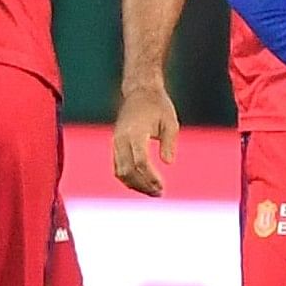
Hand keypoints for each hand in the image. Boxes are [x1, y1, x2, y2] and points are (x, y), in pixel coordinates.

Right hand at [110, 79, 178, 196]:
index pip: (140, 161)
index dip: (150, 176)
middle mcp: (121, 139)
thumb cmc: (158, 106)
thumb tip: (168, 162)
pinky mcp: (115, 145)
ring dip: (135, 185)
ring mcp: (115, 143)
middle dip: (143, 185)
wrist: (139, 92)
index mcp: (135, 132)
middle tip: (160, 193)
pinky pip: (118, 167)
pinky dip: (129, 178)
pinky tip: (144, 184)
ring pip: (120, 172)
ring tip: (154, 192)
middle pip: (127, 171)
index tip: (162, 186)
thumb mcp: (171, 121)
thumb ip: (169, 142)